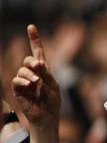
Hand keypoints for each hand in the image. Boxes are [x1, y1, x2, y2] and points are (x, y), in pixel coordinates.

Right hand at [11, 25, 60, 142]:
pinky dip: (23, 81)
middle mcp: (33, 73)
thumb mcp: (53, 85)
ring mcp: (24, 81)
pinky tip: (30, 86)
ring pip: (22, 70)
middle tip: (40, 68)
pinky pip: (16, 80)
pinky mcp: (18, 89)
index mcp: (44, 70)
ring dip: (30, 74)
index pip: (38, 51)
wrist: (47, 116)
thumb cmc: (52, 101)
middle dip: (33, 62)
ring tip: (37, 83)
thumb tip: (38, 63)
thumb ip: (46, 73)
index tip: (31, 26)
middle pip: (28, 59)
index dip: (34, 39)